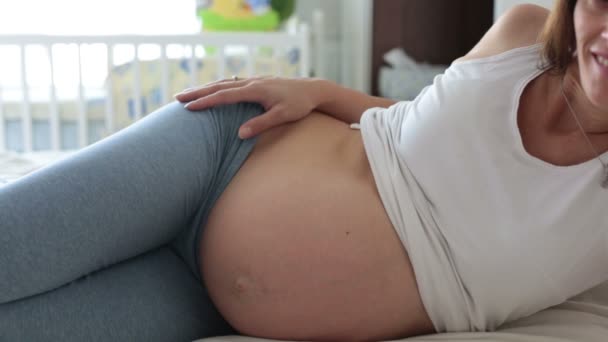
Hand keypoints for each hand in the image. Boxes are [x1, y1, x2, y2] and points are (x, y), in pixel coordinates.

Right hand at [174, 76, 320, 138]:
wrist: (312, 90)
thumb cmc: (299, 105)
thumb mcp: (282, 116)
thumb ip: (261, 124)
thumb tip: (240, 134)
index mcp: (255, 90)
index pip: (224, 96)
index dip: (206, 102)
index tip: (189, 107)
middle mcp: (251, 83)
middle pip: (219, 86)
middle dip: (197, 93)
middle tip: (177, 98)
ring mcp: (253, 81)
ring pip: (223, 83)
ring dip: (205, 88)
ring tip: (187, 94)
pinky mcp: (256, 83)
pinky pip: (231, 83)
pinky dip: (217, 87)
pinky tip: (211, 91)